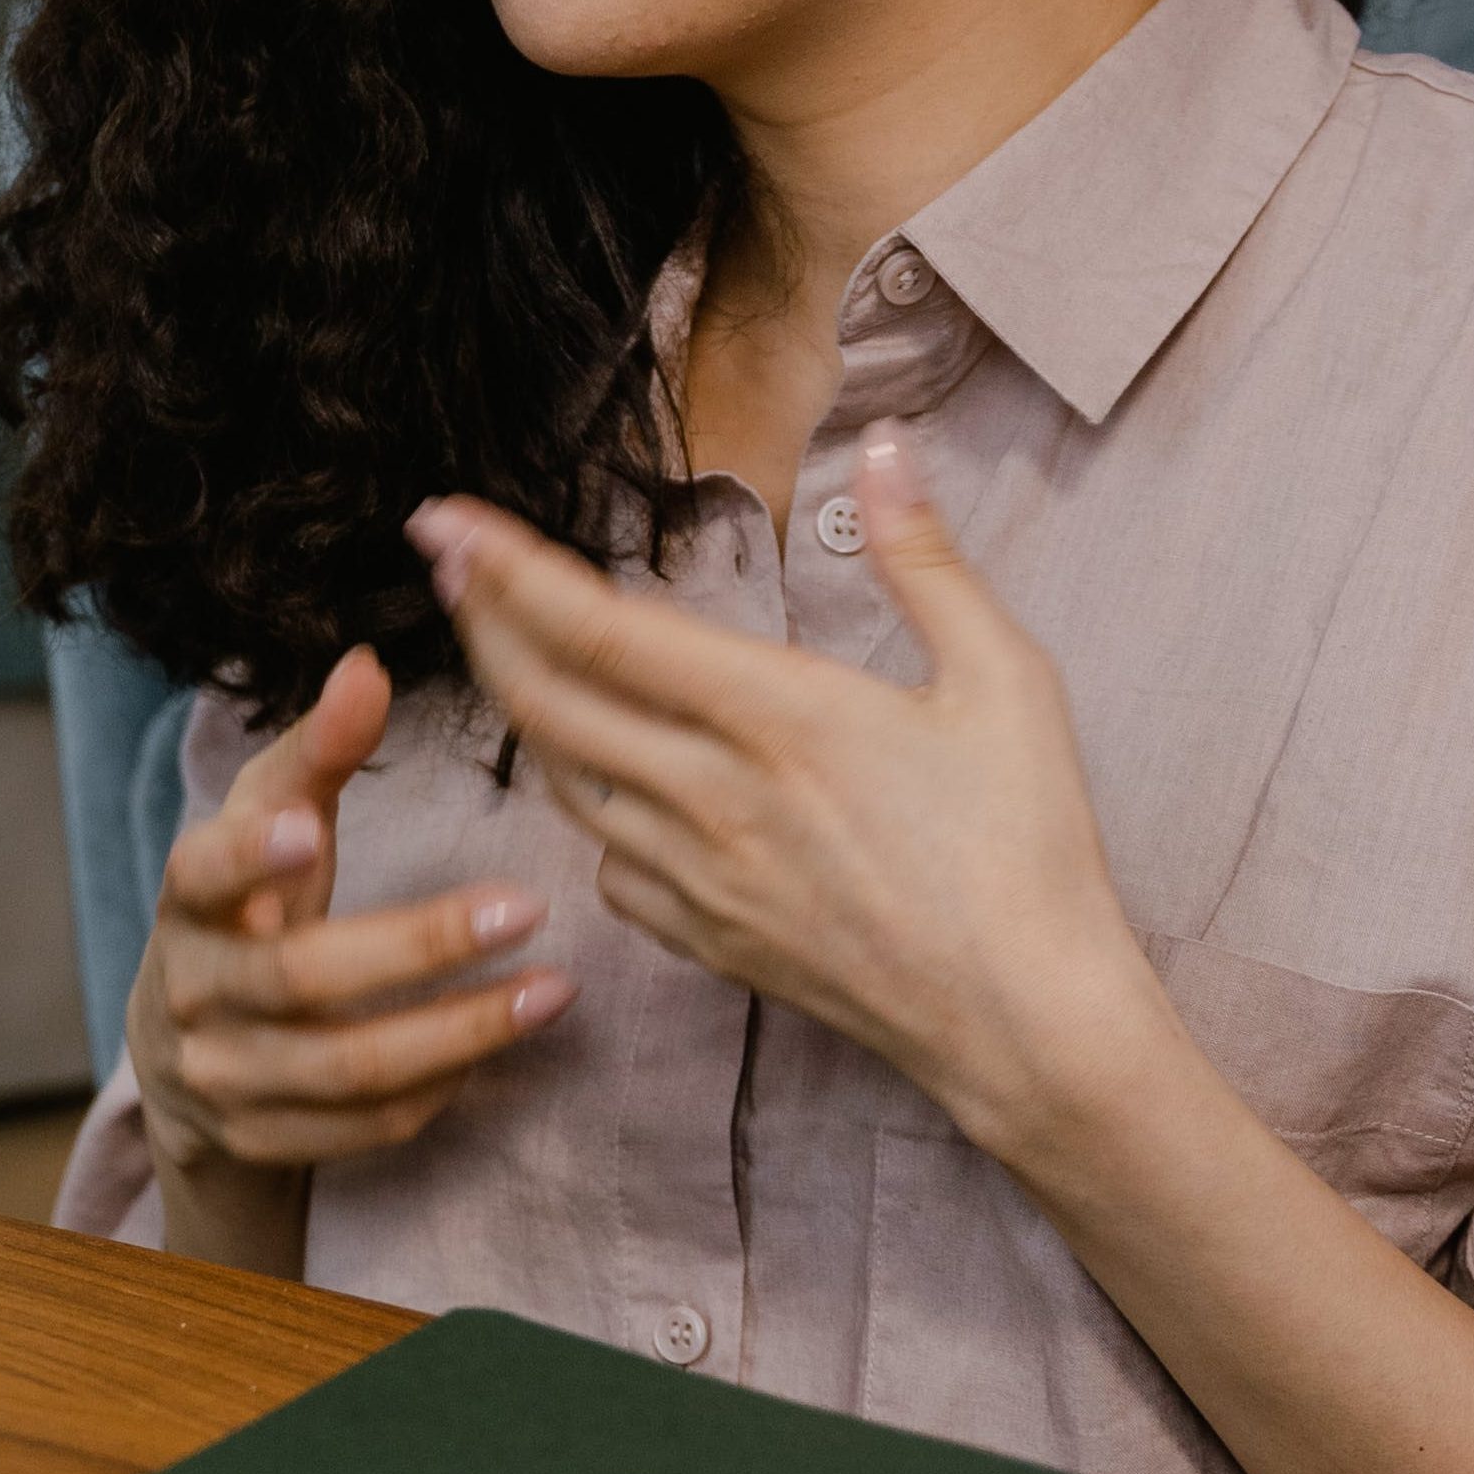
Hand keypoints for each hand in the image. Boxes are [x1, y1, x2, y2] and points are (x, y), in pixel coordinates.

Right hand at [127, 646, 570, 1238]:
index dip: (250, 857)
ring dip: (462, 1032)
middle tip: (527, 907)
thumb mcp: (269, 819)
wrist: (186, 1051)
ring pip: (348, 1068)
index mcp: (189, 898)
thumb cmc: (248, 901)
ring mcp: (224, 1077)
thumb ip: (320, 748)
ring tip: (553, 990)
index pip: (204, 873)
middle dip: (420, 944)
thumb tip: (368, 665)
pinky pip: (363, 1126)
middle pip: (303, 979)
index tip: (311, 830)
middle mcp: (194, 990)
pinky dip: (439, 1089)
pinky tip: (499, 1047)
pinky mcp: (262, 1141)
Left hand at [410, 425, 1163, 1158]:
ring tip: (505, 651)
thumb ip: (925, 557)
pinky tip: (601, 781)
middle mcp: (712, 797)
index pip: (599, 628)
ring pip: (564, 782)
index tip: (444, 521)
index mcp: (774, 717)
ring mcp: (700, 878)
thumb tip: (884, 445)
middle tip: (444, 563)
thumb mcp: (1003, 682)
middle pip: (546, 701)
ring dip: (522, 709)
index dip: (507, 569)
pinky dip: (587, 812)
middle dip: (479, 622)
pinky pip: (609, 867)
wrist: (1030, 1028)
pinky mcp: (709, 941)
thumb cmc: (1028, 850)